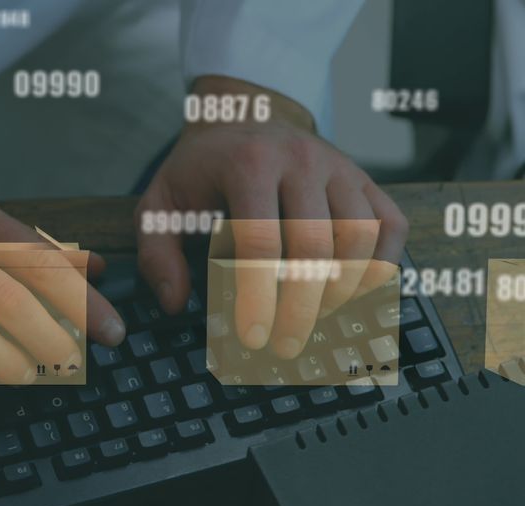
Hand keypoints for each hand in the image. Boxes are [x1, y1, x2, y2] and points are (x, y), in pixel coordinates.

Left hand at [136, 77, 407, 359]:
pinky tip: (355, 295)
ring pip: (360, 238)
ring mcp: (339, 167)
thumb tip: (175, 303)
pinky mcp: (364, 178)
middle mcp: (301, 160)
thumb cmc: (200, 170)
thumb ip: (158, 254)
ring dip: (342, 291)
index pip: (260, 241)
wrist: (241, 115)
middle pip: (315, 246)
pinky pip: (390, 225)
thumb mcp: (160, 203)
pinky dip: (381, 266)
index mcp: (248, 163)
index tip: (253, 338)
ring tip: (316, 323)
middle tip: (286, 347)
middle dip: (302, 307)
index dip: (258, 297)